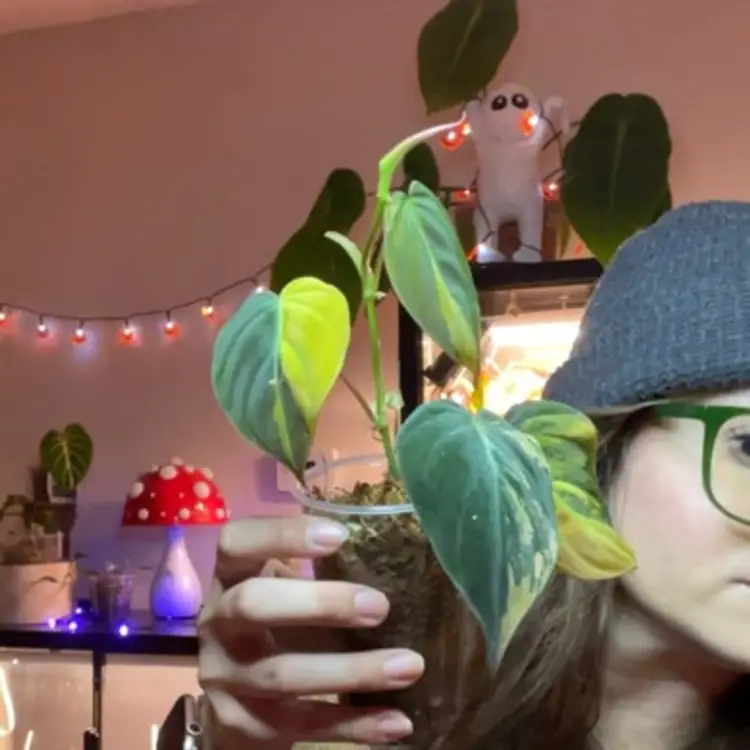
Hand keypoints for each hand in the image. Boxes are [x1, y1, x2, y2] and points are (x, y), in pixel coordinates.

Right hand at [198, 515, 424, 747]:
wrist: (234, 695)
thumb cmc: (275, 620)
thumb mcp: (280, 586)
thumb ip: (315, 567)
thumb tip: (390, 541)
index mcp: (229, 575)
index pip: (237, 542)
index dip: (281, 534)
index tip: (339, 535)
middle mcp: (217, 622)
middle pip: (253, 605)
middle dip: (319, 604)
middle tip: (380, 606)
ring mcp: (224, 677)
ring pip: (282, 674)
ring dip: (353, 671)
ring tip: (410, 666)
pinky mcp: (244, 724)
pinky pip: (302, 725)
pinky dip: (354, 724)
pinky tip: (397, 721)